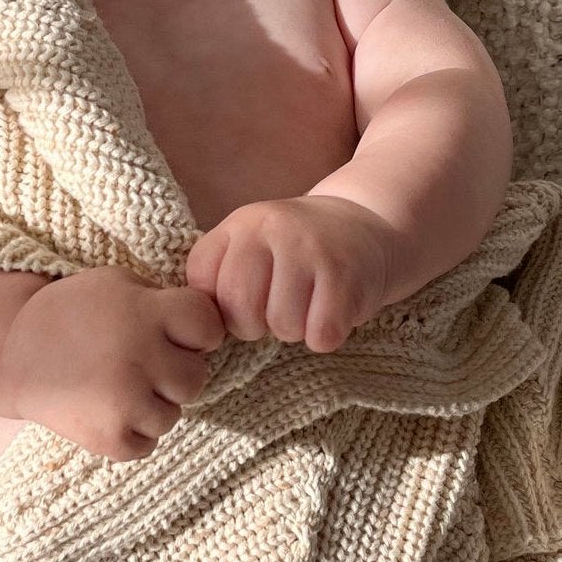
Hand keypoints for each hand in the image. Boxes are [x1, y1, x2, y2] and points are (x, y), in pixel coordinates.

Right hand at [0, 267, 226, 462]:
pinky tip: (107, 409)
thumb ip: (162, 300)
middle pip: (196, 378)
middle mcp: (141, 357)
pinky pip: (148, 444)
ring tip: (117, 386)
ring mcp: (125, 402)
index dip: (195, 331)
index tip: (172, 332)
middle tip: (140, 363)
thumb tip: (206, 327)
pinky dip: (132, 432)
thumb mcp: (118, 283)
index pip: (209, 327)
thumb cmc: (71, 312)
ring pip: (173, 415)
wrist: (11, 352)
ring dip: (153, 405)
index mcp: (146, 313)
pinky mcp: (109, 438)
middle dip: (174, 371)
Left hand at [184, 194, 401, 353]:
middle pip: (239, 309)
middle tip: (273, 312)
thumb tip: (193, 327)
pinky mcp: (346, 277)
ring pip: (283, 327)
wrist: (367, 225)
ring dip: (294, 330)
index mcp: (242, 224)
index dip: (217, 306)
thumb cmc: (297, 250)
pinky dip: (325, 336)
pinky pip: (321, 335)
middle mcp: (274, 229)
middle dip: (254, 326)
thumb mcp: (253, 243)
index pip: (200, 281)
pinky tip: (330, 314)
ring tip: (305, 308)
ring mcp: (312, 250)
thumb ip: (220, 273)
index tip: (240, 301)